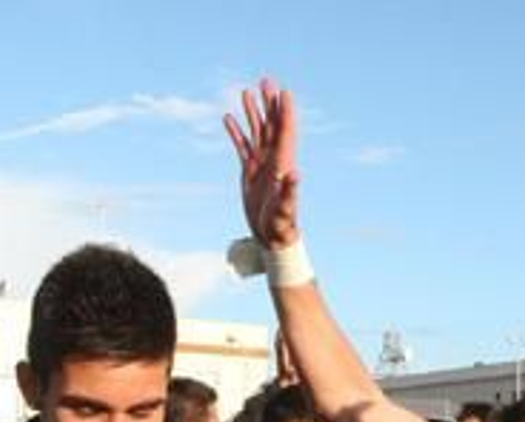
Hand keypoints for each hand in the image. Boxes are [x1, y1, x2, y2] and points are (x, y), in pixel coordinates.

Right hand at [224, 78, 301, 249]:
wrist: (272, 236)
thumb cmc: (281, 225)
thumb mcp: (286, 210)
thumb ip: (290, 193)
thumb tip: (294, 174)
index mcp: (283, 164)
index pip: (285, 133)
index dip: (285, 112)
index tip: (285, 92)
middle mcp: (274, 160)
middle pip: (272, 126)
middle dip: (270, 104)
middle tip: (267, 81)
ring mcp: (262, 165)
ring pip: (257, 132)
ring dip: (253, 112)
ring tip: (247, 92)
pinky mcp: (250, 171)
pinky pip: (242, 146)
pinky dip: (236, 132)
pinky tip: (229, 118)